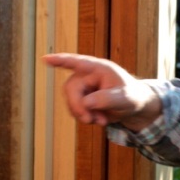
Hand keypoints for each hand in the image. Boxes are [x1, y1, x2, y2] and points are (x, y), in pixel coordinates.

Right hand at [43, 53, 161, 129]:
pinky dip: (84, 117)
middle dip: (78, 106)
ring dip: (83, 114)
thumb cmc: (132, 97)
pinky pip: (74, 109)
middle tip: (89, 119)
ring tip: (101, 120)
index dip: (60, 61)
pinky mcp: (82, 99)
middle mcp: (88, 75)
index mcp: (99, 68)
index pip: (77, 62)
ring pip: (71, 101)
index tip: (45, 59)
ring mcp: (84, 87)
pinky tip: (97, 119)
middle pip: (71, 88)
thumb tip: (86, 102)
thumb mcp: (125, 98)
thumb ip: (107, 99)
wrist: (134, 107)